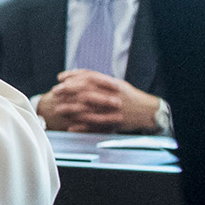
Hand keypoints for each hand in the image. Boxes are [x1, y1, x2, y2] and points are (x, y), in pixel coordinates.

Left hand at [37, 70, 160, 132]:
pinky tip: (71, 127)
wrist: (149, 112)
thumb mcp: (117, 84)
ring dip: (71, 109)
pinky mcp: (114, 124)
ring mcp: (114, 110)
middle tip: (55, 92)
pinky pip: (96, 127)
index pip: (90, 77)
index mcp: (113, 84)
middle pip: (87, 91)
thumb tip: (77, 76)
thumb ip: (99, 80)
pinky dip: (82, 127)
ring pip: (89, 109)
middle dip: (68, 91)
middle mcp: (113, 96)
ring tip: (58, 109)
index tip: (60, 78)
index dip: (73, 76)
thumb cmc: (129, 96)